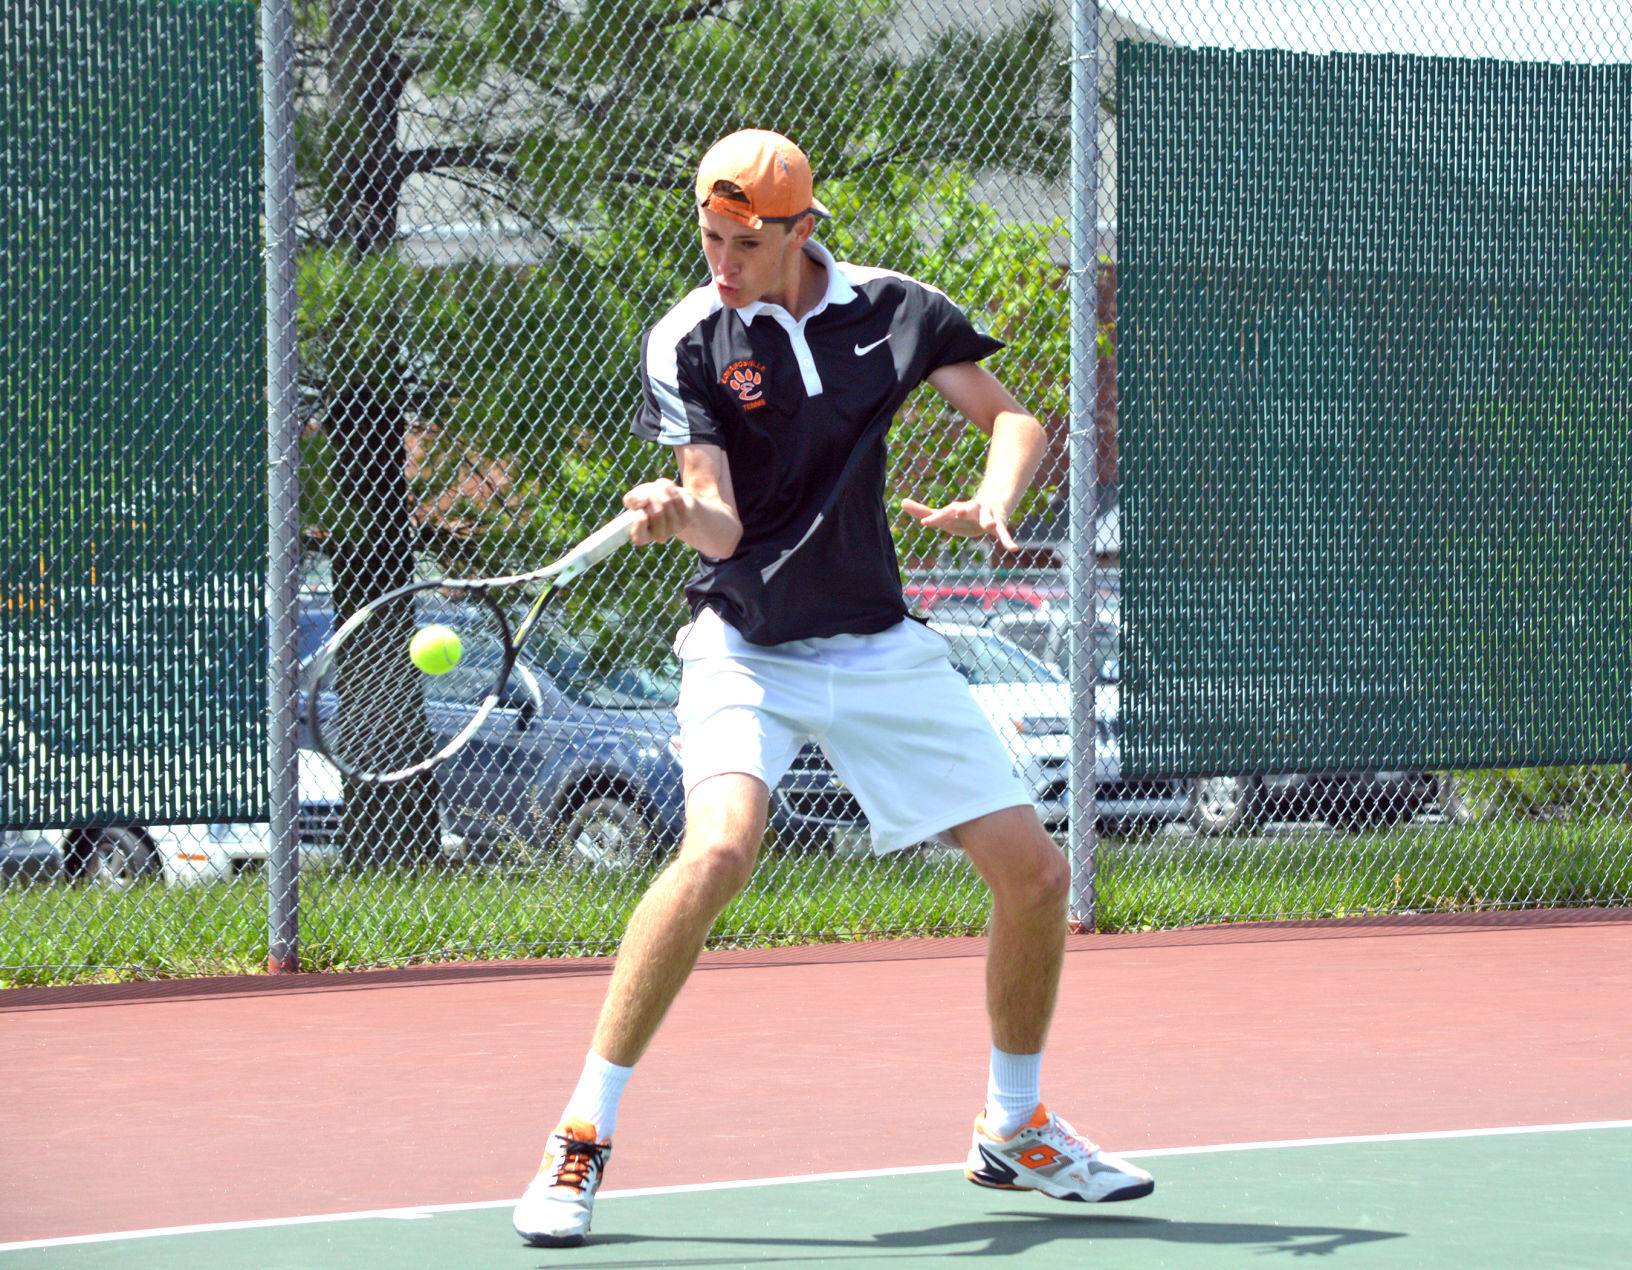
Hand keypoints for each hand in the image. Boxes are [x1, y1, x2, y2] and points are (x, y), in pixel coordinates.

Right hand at [622, 479, 692, 545]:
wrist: (671, 499)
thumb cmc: (648, 501)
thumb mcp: (634, 498)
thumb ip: (631, 499)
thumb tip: (642, 500)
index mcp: (642, 537)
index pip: (639, 537)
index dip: (639, 522)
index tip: (640, 511)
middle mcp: (659, 537)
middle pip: (655, 512)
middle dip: (650, 495)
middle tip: (648, 492)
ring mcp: (675, 529)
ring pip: (666, 502)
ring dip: (658, 489)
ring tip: (656, 489)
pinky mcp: (686, 518)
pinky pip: (676, 497)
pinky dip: (669, 488)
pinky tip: (667, 488)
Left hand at [901, 496, 1018, 552]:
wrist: (991, 505)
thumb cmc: (962, 514)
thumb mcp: (943, 514)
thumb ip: (922, 511)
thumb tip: (901, 502)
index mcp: (955, 509)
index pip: (943, 513)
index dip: (935, 518)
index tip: (924, 522)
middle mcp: (970, 509)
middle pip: (965, 508)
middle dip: (962, 510)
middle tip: (957, 511)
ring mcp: (986, 515)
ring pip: (987, 516)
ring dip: (988, 519)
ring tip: (991, 523)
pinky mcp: (999, 523)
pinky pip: (1004, 532)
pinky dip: (1008, 540)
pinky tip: (1014, 549)